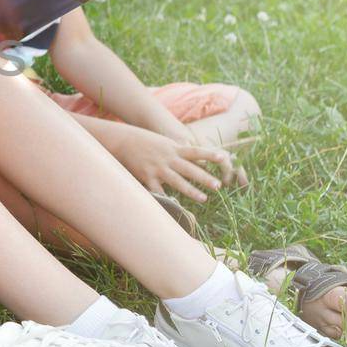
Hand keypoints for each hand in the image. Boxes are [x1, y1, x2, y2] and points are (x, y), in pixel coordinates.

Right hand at [109, 125, 240, 203]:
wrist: (123, 140)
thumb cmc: (146, 142)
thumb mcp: (165, 142)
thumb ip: (178, 151)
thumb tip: (195, 157)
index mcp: (174, 149)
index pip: (195, 151)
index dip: (209, 154)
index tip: (223, 158)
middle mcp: (168, 159)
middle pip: (190, 169)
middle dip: (205, 178)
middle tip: (219, 186)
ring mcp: (158, 168)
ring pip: (177, 181)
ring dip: (191, 191)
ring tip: (204, 198)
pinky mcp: (147, 177)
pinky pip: (158, 190)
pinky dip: (165, 198)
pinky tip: (174, 205)